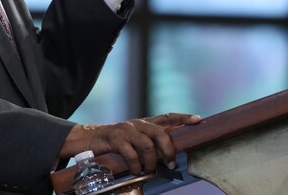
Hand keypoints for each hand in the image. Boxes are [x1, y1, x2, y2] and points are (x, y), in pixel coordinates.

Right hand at [59, 113, 200, 174]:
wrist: (89, 140)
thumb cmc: (116, 144)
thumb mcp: (134, 141)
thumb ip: (150, 145)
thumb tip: (168, 158)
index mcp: (145, 123)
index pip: (168, 117)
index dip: (183, 118)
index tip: (199, 120)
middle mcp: (137, 124)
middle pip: (160, 133)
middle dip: (168, 149)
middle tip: (170, 163)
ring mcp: (126, 129)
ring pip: (147, 145)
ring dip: (151, 162)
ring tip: (148, 170)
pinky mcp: (115, 138)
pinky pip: (131, 153)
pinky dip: (136, 165)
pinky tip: (135, 170)